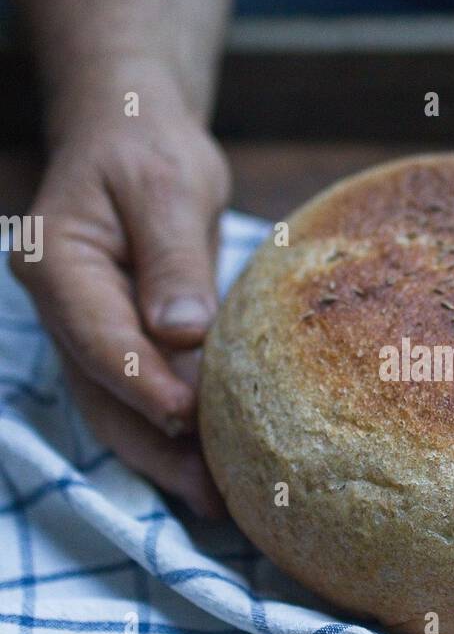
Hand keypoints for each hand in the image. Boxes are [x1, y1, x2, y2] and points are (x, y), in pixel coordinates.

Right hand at [11, 88, 229, 515]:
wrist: (132, 133)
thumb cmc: (148, 146)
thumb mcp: (169, 184)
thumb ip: (174, 257)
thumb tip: (182, 331)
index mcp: (56, 261)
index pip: (97, 335)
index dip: (139, 381)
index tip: (185, 418)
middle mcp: (61, 307)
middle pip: (100, 392)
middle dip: (153, 446)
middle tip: (208, 492)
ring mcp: (84, 331)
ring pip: (116, 408)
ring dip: (163, 456)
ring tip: (217, 500)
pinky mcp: (118, 343)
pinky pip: (139, 397)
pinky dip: (172, 434)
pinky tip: (210, 470)